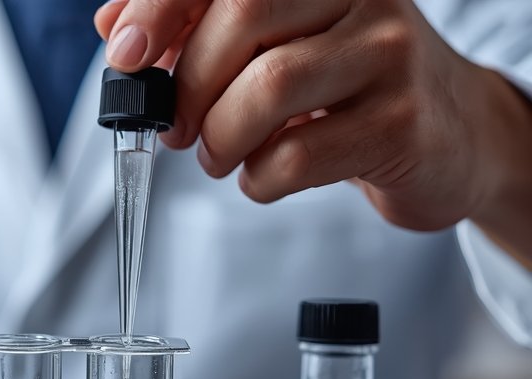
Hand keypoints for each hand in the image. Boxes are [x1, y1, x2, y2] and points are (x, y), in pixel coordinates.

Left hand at [94, 0, 531, 251]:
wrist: (446, 137)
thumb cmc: (343, 88)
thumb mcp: (275, 43)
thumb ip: (196, 30)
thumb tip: (113, 25)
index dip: (161, 6)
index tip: (125, 53)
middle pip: (243, 18)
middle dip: (188, 86)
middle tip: (173, 128)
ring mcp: (390, 56)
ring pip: (269, 87)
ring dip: (220, 137)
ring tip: (218, 155)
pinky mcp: (400, 124)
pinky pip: (297, 156)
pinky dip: (258, 179)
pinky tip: (262, 177)